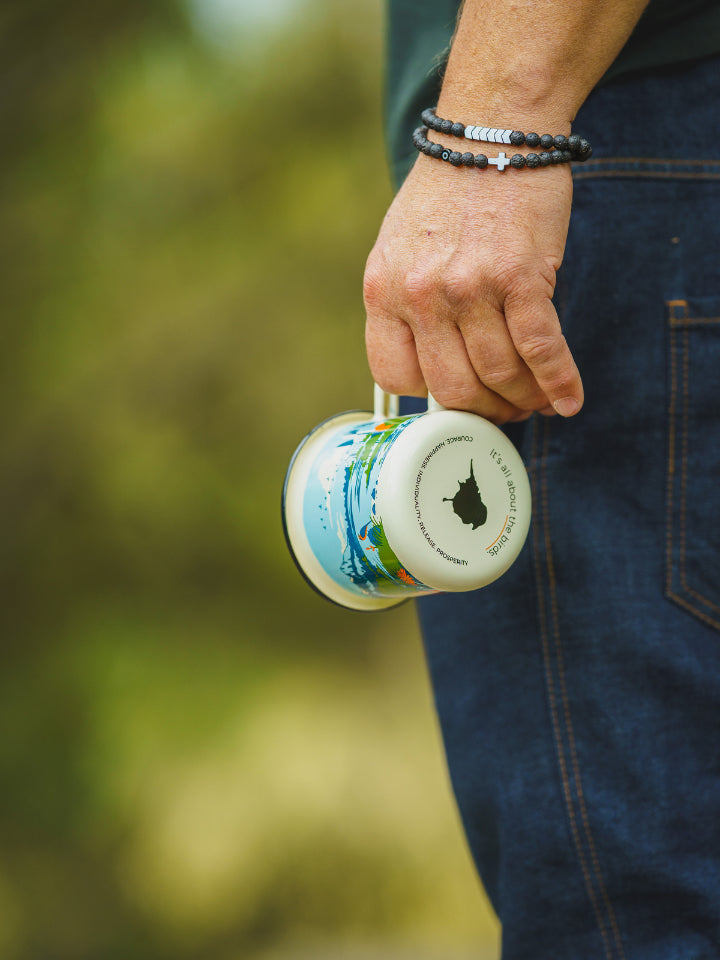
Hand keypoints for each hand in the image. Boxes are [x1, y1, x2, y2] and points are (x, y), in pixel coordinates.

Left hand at [364, 153, 582, 423]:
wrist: (491, 130)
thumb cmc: (448, 194)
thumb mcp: (398, 248)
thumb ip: (405, 304)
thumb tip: (432, 364)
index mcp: (382, 290)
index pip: (396, 377)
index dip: (430, 397)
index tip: (456, 398)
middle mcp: (420, 294)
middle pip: (453, 388)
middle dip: (484, 411)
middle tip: (505, 414)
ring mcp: (469, 288)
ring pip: (498, 375)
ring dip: (523, 400)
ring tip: (536, 404)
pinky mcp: (520, 277)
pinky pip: (540, 349)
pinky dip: (558, 383)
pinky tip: (569, 401)